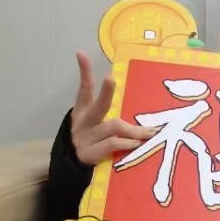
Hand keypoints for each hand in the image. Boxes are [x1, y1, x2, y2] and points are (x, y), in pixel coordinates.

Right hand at [70, 52, 153, 166]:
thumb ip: (112, 116)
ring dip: (133, 129)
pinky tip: (136, 144)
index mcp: (83, 111)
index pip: (84, 88)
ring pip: (112, 126)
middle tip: (110, 78)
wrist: (70, 167)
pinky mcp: (89, 153)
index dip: (83, 71)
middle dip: (105, 92)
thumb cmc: (90, 140)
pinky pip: (111, 145)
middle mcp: (84, 122)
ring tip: (149, 132)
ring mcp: (86, 138)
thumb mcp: (95, 125)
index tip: (80, 53)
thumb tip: (142, 113)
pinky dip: (125, 143)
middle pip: (98, 105)